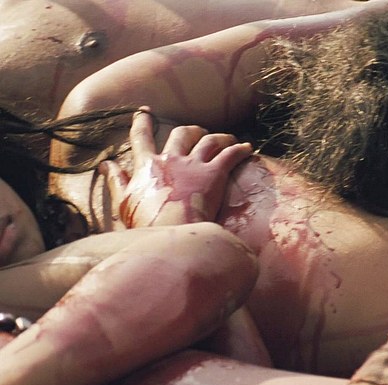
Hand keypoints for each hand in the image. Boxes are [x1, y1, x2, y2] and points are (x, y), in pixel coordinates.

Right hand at [101, 109, 251, 227]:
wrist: (171, 236)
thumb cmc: (145, 226)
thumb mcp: (124, 203)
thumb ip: (116, 181)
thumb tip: (106, 164)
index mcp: (146, 165)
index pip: (141, 137)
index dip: (141, 122)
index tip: (143, 112)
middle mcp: (170, 159)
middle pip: (181, 133)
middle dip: (190, 130)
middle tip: (197, 130)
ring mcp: (193, 165)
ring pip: (208, 140)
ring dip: (218, 136)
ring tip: (227, 138)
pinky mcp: (214, 174)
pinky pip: (230, 154)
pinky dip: (240, 149)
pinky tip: (248, 148)